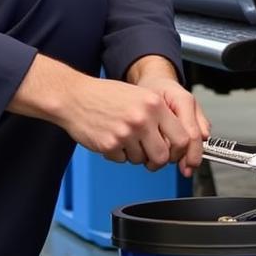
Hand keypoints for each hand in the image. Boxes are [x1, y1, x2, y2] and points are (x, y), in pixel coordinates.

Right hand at [8, 54, 207, 174]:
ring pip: (141, 160)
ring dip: (134, 155)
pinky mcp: (109, 145)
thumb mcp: (139, 95)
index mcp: (154, 104)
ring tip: (123, 138)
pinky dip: (118, 154)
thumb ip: (159, 114)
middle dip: (157, 161)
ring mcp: (126, 133)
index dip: (179, 151)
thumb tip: (178, 138)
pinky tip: (110, 138)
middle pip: (163, 156)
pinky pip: (122, 160)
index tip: (173, 153)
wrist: (74, 96)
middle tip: (149, 156)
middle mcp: (142, 118)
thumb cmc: (105, 95)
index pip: (182, 138)